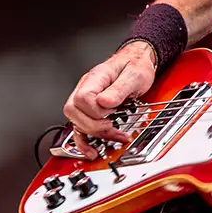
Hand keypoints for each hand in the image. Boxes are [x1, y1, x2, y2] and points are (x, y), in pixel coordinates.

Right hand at [62, 40, 156, 159]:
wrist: (138, 61)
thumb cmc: (135, 66)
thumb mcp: (134, 75)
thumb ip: (120, 89)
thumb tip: (104, 102)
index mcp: (95, 78)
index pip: (83, 98)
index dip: (96, 110)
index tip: (113, 113)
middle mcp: (86, 88)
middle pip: (73, 111)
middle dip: (94, 125)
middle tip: (113, 126)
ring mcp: (86, 100)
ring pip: (76, 122)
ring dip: (95, 135)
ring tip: (115, 137)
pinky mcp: (90, 110)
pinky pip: (80, 128)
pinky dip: (85, 142)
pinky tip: (92, 150)